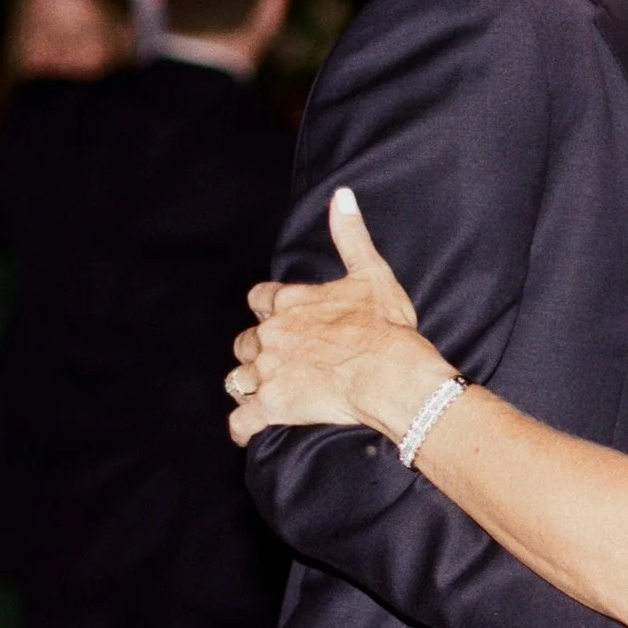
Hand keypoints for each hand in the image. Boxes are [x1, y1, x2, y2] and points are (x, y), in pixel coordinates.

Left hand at [226, 188, 447, 445]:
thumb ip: (350, 235)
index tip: (276, 315)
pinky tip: (245, 431)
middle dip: (255, 349)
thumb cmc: (383, 326)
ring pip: (238, 378)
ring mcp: (268, 372)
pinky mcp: (272, 406)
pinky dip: (241, 426)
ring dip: (247, 384)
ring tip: (261, 391)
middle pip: (244, 341)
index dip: (267, 308)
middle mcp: (271, 335)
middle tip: (276, 358)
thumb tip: (342, 196)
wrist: (389, 372)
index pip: (260, 299)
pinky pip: (242, 420)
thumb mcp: (370, 273)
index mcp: (290, 302)